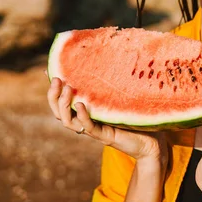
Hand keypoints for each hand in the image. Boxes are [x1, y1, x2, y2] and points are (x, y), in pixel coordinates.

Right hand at [46, 74, 167, 166]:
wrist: (152, 141)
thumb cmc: (137, 117)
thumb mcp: (120, 97)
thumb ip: (110, 85)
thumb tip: (107, 59)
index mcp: (87, 113)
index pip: (62, 102)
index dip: (53, 89)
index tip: (49, 71)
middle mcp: (86, 122)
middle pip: (59, 112)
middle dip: (53, 96)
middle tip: (57, 79)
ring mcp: (94, 130)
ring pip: (68, 121)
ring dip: (64, 104)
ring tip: (67, 89)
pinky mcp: (104, 137)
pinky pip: (88, 127)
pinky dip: (83, 116)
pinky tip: (81, 104)